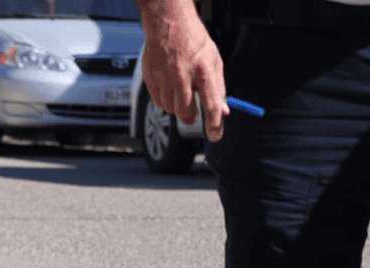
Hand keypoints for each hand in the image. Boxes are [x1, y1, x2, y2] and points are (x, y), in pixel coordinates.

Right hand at [137, 0, 228, 140]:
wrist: (169, 24)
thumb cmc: (194, 41)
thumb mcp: (214, 61)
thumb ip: (218, 87)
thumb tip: (223, 110)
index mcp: (204, 70)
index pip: (211, 104)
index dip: (214, 124)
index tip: (215, 136)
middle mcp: (183, 75)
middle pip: (186, 112)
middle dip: (191, 118)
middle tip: (194, 115)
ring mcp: (164, 77)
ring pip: (170, 109)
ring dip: (178, 108)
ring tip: (181, 93)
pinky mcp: (151, 78)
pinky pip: (158, 101)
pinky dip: (165, 101)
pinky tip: (170, 88)